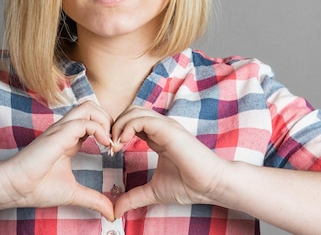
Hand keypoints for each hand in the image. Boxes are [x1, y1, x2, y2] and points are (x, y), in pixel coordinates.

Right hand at [0, 101, 114, 219]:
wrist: (14, 187)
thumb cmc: (37, 188)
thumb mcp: (73, 193)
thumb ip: (93, 199)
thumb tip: (111, 212)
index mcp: (69, 139)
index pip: (92, 120)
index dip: (107, 130)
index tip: (113, 151)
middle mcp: (65, 130)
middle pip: (91, 106)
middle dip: (109, 119)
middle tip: (114, 142)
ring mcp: (61, 129)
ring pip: (88, 107)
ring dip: (105, 121)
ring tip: (109, 142)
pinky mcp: (58, 134)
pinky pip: (84, 122)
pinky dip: (99, 130)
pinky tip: (104, 146)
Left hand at [110, 105, 226, 217]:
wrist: (210, 185)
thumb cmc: (189, 186)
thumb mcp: (153, 192)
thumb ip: (134, 197)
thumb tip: (116, 210)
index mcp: (158, 137)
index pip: (132, 122)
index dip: (118, 132)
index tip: (111, 151)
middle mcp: (161, 127)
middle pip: (131, 111)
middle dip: (115, 125)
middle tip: (109, 146)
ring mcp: (165, 126)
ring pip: (134, 111)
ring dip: (119, 125)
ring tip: (114, 145)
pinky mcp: (168, 129)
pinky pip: (141, 119)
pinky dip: (127, 127)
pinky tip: (122, 143)